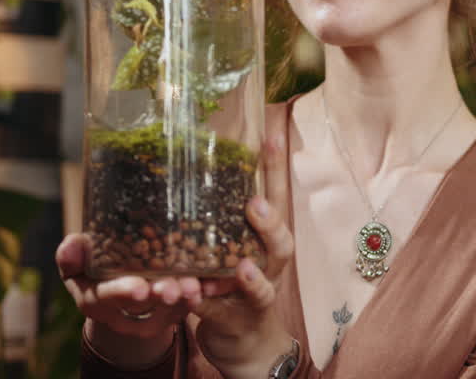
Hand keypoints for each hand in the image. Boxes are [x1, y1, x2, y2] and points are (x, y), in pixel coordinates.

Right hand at [56, 233, 201, 367]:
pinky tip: (206, 287)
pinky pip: (180, 313)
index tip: (140, 288)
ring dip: (180, 301)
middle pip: (140, 309)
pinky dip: (193, 300)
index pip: (106, 297)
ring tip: (194, 288)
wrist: (112, 290)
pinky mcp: (163, 319)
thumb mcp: (78, 262)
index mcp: (93, 297)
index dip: (122, 292)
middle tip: (172, 289)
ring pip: (163, 315)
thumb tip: (73, 244)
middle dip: (158, 297)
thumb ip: (72, 254)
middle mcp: (117, 314)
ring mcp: (141, 321)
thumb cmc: (92, 267)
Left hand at [192, 134, 297, 377]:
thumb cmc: (236, 280)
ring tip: (241, 266)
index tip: (273, 135)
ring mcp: (256, 295)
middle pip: (281, 242)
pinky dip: (208, 304)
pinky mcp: (235, 320)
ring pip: (261, 285)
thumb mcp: (233, 242)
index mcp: (268, 239)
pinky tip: (195, 294)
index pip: (277, 198)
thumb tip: (198, 159)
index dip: (276, 169)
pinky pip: (222, 312)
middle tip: (256, 204)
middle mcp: (269, 265)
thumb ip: (221, 212)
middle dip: (270, 223)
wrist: (245, 340)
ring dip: (250, 275)